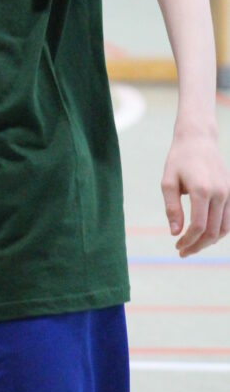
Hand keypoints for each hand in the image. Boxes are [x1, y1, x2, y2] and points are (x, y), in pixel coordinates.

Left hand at [161, 124, 229, 255]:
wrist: (198, 139)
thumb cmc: (179, 159)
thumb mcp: (168, 181)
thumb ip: (172, 208)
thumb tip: (175, 232)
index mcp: (202, 190)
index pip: (198, 226)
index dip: (188, 240)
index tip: (177, 246)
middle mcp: (220, 193)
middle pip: (213, 231)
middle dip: (197, 245)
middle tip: (183, 251)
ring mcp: (229, 193)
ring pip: (224, 229)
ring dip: (209, 241)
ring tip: (192, 245)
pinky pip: (229, 219)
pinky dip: (219, 231)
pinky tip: (204, 234)